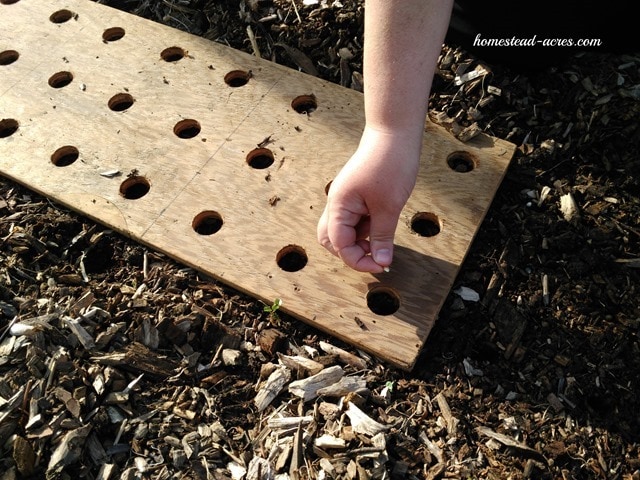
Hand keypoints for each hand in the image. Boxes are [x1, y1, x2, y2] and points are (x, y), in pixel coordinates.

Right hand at [317, 126, 420, 272]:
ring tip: (381, 237)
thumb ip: (382, 236)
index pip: (339, 244)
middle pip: (331, 240)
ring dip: (359, 241)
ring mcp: (345, 199)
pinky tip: (382, 225)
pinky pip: (354, 219)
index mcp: (339, 205)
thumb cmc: (390, 164)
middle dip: (351, 253)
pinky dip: (365, 229)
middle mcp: (337, 204)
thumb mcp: (389, 206)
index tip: (381, 264)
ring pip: (343, 231)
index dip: (358, 259)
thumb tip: (381, 261)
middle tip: (376, 255)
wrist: (394, 133)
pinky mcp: (355, 195)